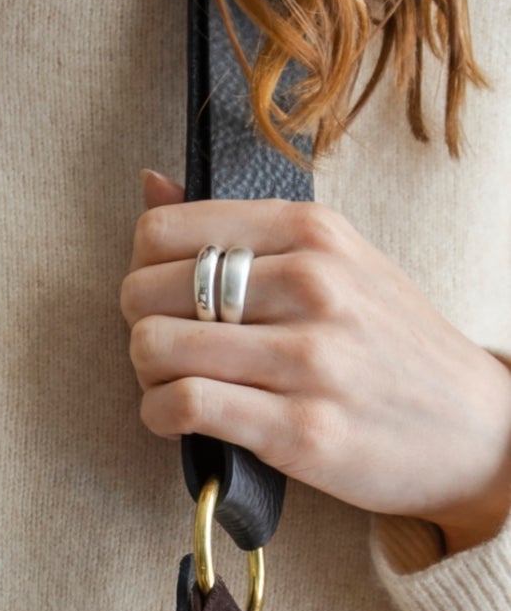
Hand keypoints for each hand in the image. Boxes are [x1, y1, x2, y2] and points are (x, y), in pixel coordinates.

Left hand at [122, 168, 510, 555]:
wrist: (471, 428)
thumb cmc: (385, 344)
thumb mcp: (335, 262)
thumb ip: (240, 229)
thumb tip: (149, 182)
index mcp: (312, 232)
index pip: (164, 230)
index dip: (142, 270)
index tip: (165, 301)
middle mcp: (310, 285)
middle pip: (145, 291)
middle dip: (140, 328)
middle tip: (168, 354)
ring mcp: (307, 358)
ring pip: (156, 347)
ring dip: (145, 378)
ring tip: (174, 387)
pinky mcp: (298, 428)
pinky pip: (184, 406)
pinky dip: (158, 416)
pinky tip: (175, 420)